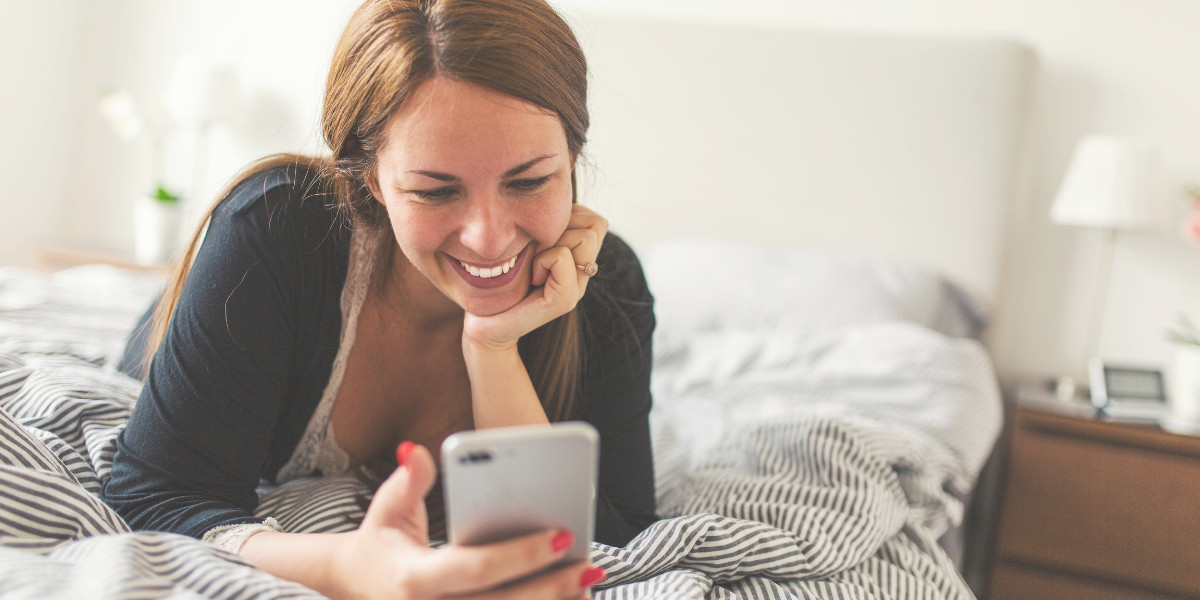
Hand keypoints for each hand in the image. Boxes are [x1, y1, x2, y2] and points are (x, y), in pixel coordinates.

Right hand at [332, 443, 602, 599]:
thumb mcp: (386, 510)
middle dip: (552, 586)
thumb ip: (407, 482)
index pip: (477, 568)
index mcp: (414, 579)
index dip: (522, 554)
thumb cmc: (380, 544)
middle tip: (590, 565)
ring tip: (588, 585)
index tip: (562, 534)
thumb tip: (416, 450)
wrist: (353, 588)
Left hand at [463, 205, 607, 350]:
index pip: (596, 222)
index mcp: (577, 259)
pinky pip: (562, 257)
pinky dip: (542, 260)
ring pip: (584, 238)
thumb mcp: (527, 242)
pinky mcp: (563, 301)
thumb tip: (561, 199)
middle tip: (537, 251)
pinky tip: (531, 277)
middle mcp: (583, 275)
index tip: (541, 236)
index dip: (570, 217)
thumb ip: (548, 226)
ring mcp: (577, 289)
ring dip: (551, 243)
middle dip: (562, 227)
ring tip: (534, 264)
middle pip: (595, 226)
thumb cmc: (499, 277)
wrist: (483, 321)